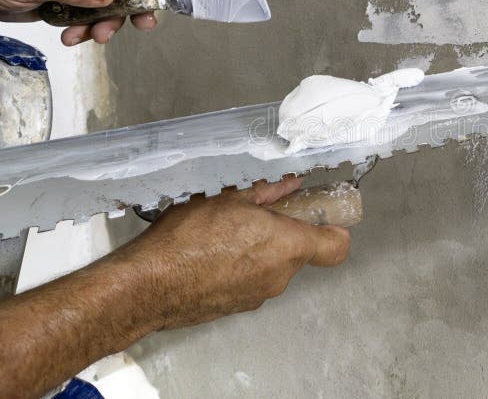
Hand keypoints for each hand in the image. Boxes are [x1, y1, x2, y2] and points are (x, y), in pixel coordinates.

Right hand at [0, 177, 350, 395]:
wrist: (147, 286)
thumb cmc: (187, 238)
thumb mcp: (228, 197)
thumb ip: (267, 191)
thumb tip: (290, 183)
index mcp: (287, 246)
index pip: (337, 247)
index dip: (336, 230)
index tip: (325, 216)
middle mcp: (279, 276)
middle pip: (300, 253)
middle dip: (285, 233)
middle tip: (259, 214)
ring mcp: (258, 296)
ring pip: (273, 267)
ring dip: (260, 250)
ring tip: (227, 232)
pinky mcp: (237, 307)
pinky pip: (251, 282)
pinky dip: (241, 268)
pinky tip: (213, 254)